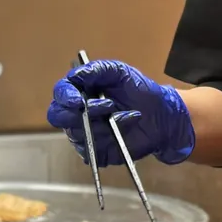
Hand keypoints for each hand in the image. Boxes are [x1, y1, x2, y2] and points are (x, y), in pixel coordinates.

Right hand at [46, 58, 195, 166]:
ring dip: (104, 124)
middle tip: (105, 108)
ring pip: (78, 134)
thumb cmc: (140, 91)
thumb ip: (97, 70)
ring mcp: (85, 133)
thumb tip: (75, 75)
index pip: (60, 93)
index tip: (77, 100)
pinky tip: (126, 129)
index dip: (65, 96)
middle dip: (77, 114)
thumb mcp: (120, 72)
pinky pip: (93, 150)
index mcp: (79, 91)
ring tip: (128, 114)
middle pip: (58, 117)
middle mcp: (77, 113)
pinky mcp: (97, 151)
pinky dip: (112, 139)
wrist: (163, 115)